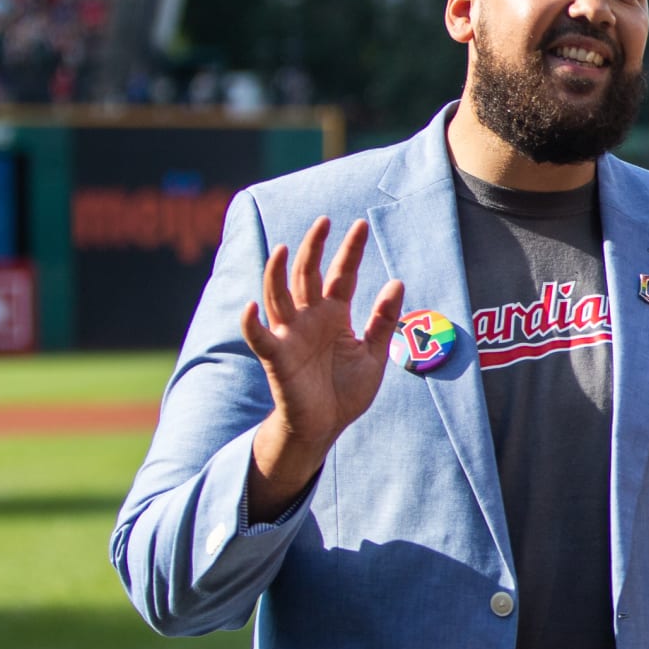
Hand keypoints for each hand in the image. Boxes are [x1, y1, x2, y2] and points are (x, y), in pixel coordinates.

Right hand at [239, 218, 403, 506]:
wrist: (326, 427)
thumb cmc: (346, 390)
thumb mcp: (373, 354)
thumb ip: (383, 320)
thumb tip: (398, 282)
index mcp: (334, 314)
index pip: (341, 275)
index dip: (349, 251)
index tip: (359, 225)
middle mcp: (309, 318)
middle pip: (307, 275)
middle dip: (314, 248)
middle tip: (325, 221)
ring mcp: (290, 335)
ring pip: (279, 296)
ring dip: (277, 273)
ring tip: (282, 248)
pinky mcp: (277, 358)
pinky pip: (260, 338)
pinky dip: (252, 324)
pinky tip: (250, 308)